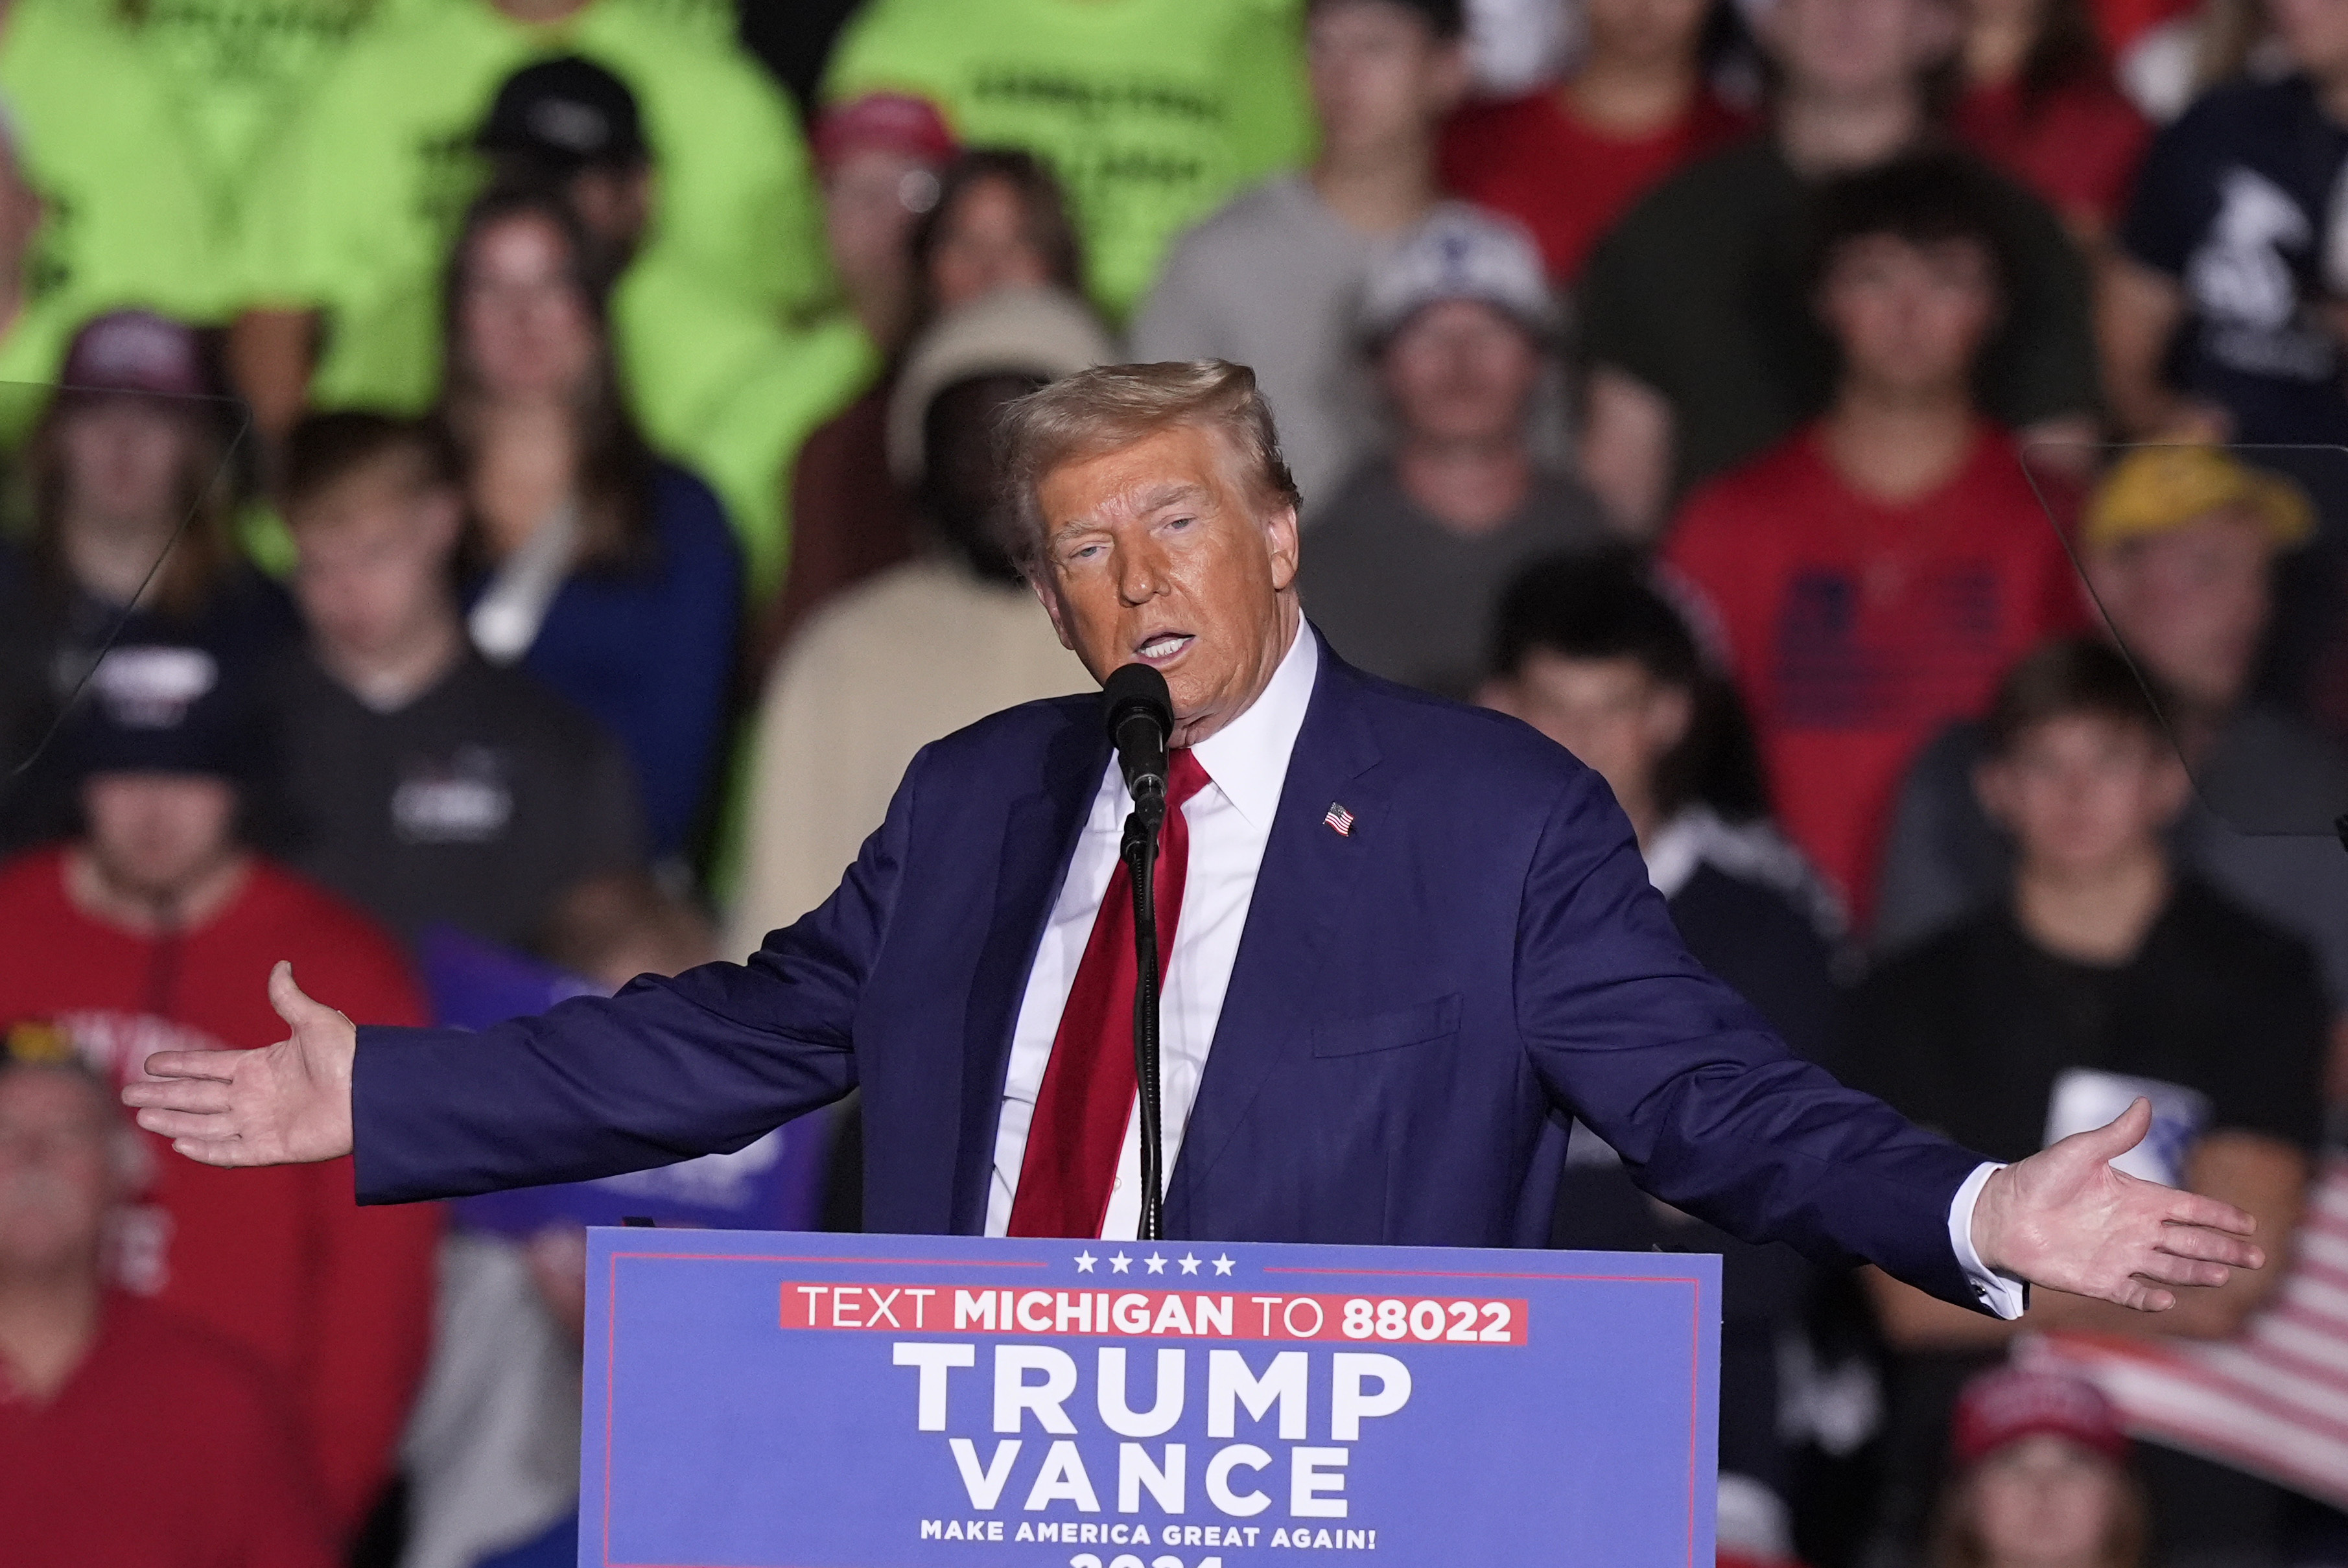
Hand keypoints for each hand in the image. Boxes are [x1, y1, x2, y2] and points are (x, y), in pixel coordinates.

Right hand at [120, 961, 356, 1165]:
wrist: (376, 1093)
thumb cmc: (352, 1056)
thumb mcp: (316, 1021)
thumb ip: (289, 998)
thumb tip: (282, 964)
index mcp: (261, 1065)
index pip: (208, 1066)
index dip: (179, 1065)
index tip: (149, 1063)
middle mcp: (256, 1096)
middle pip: (197, 1096)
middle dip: (163, 1096)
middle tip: (127, 1095)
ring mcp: (263, 1123)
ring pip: (206, 1123)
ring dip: (175, 1121)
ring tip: (142, 1116)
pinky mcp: (274, 1147)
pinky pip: (232, 1151)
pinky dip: (206, 1150)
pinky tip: (179, 1144)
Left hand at [1972, 1098, 2263, 1311]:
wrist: (2000, 1213)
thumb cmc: (2039, 1178)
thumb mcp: (2081, 1151)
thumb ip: (2118, 1135)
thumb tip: (2145, 1102)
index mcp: (2137, 1198)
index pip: (2189, 1208)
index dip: (2219, 1215)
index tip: (2249, 1223)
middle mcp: (2134, 1230)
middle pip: (2190, 1241)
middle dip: (2223, 1249)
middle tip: (2255, 1258)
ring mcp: (2119, 1257)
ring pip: (2170, 1268)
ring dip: (2195, 1272)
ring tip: (2222, 1276)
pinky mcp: (2099, 1280)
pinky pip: (2132, 1294)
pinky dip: (2150, 1299)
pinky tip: (2168, 1299)